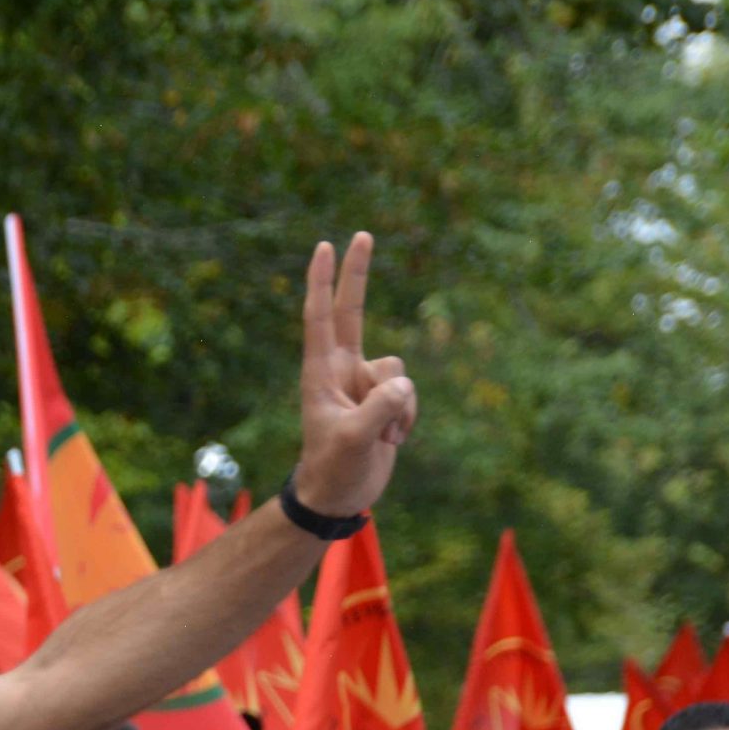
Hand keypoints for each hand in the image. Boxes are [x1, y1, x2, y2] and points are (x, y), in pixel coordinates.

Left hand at [294, 233, 417, 517]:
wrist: (339, 496)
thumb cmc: (333, 469)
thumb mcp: (354, 441)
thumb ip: (379, 409)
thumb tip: (402, 384)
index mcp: (320, 373)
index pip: (320, 317)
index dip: (323, 282)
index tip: (324, 247)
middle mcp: (342, 369)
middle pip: (353, 311)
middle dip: (359, 274)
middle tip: (362, 233)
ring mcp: (364, 383)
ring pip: (397, 369)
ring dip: (399, 404)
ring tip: (382, 436)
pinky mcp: (384, 400)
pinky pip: (408, 393)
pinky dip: (407, 416)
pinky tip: (391, 440)